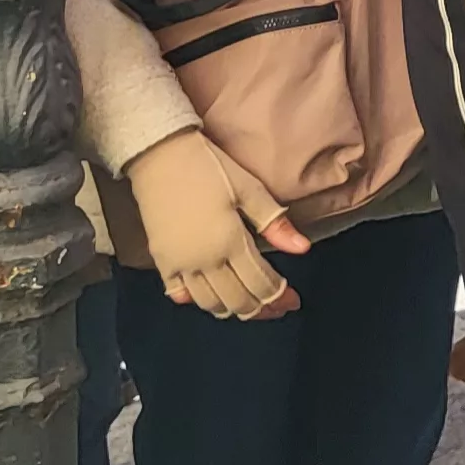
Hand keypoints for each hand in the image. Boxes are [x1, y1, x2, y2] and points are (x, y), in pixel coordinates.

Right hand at [125, 128, 307, 320]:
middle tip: (277, 308)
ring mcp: (180, 264)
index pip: (261, 283)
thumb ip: (274, 223)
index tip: (294, 300)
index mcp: (230, 242)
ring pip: (210, 303)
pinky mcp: (161, 260)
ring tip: (250, 305)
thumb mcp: (249, 189)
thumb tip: (303, 249)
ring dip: (233, 309)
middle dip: (262, 309)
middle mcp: (205, 260)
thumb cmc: (209, 168)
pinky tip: (210, 297)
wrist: (160, 155)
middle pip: (238, 300)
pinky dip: (197, 301)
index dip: (280, 296)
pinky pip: (178, 293)